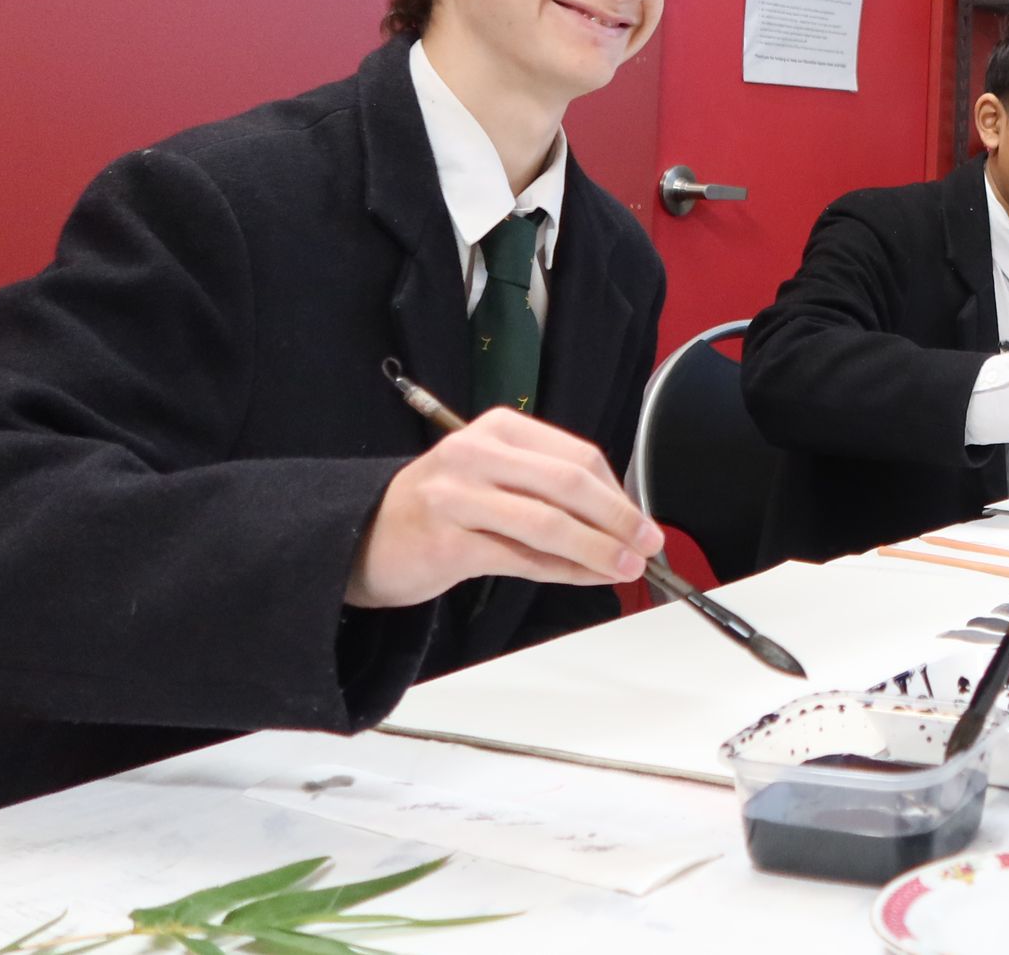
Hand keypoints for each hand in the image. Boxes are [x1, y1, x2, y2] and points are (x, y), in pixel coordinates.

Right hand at [346, 408, 662, 608]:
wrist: (360, 538)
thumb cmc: (441, 510)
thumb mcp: (495, 480)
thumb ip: (551, 492)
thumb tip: (622, 522)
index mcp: (499, 429)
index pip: (577, 456)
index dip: (618, 493)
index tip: (643, 522)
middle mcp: (476, 453)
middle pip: (569, 484)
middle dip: (619, 518)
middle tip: (648, 545)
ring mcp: (457, 496)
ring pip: (548, 524)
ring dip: (597, 550)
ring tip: (625, 568)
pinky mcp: (446, 541)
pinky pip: (521, 558)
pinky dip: (562, 571)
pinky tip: (584, 578)